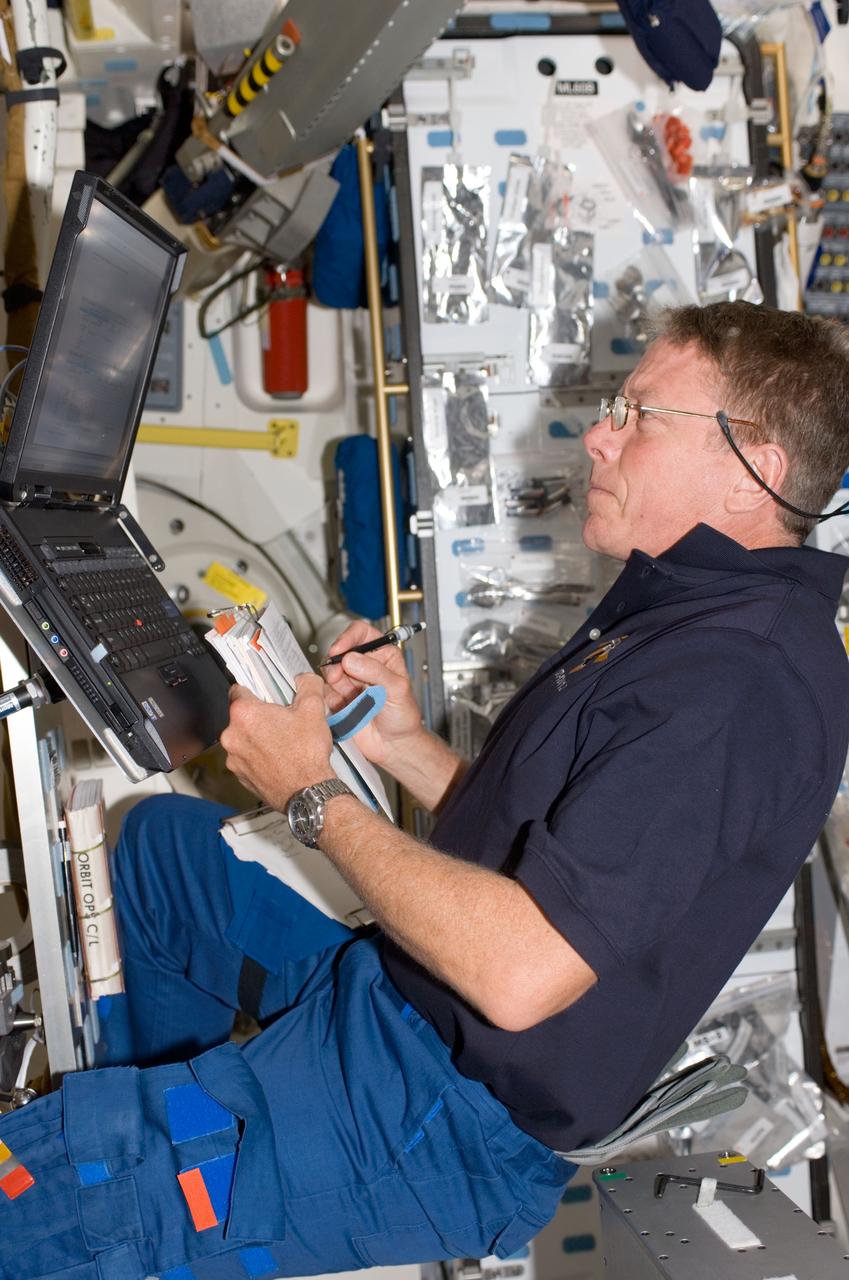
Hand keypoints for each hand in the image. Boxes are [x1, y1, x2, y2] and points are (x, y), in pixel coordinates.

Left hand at [220, 676, 333, 811]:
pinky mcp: (240, 776)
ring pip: (244, 739)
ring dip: (258, 738)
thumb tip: (305, 679)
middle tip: (281, 721)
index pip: (238, 690)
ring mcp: (234, 758)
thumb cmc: (306, 754)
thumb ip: (308, 686)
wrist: (307, 792)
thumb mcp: (313, 710)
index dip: (253, 690)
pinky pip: (246, 759)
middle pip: (242, 717)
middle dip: (260, 717)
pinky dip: (258, 757)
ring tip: (282, 743)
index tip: (262, 694)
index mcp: (244, 714)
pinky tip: (278, 759)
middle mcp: (232, 735)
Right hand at [321, 621, 423, 767]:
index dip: (348, 637)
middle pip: (340, 651)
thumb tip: (351, 659)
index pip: (361, 633)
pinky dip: (331, 699)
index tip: (340, 649)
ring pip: (330, 671)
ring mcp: (350, 681)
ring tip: (349, 698)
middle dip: (336, 663)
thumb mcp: (397, 690)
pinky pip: (325, 692)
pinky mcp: (338, 698)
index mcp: (382, 655)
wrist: (394, 745)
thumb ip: (376, 672)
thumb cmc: (403, 716)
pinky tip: (345, 708)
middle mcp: (364, 665)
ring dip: (335, 683)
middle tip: (337, 676)